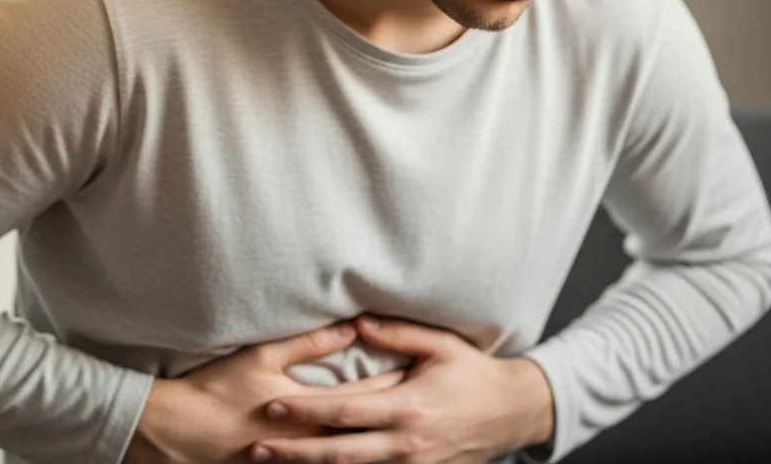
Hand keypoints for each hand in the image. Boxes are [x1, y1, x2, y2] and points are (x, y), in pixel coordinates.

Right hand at [124, 321, 407, 463]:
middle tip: (428, 401)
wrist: (177, 434)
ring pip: (353, 455)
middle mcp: (311, 442)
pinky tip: (368, 452)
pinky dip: (351, 458)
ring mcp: (297, 461)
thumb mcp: (261, 357)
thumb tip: (350, 327)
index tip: (420, 369)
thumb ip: (308, 342)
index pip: (365, 394)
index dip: (395, 380)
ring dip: (380, 442)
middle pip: (367, 428)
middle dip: (396, 413)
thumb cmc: (217, 390)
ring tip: (408, 430)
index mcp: (310, 410)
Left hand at [249, 315, 554, 463]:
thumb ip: (396, 334)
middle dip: (295, 453)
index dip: (305, 410)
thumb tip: (356, 321)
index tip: (272, 406)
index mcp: (407, 406)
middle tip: (256, 449)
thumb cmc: (474, 374)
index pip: (343, 411)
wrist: (514, 412)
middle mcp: (406, 443)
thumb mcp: (439, 346)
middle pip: (338, 453)